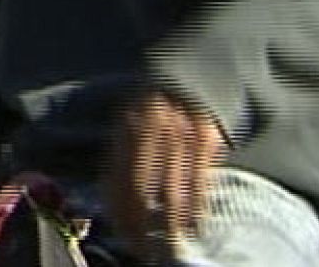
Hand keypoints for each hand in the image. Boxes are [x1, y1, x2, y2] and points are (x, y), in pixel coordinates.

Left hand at [103, 90, 225, 260]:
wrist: (188, 70)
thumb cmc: (154, 106)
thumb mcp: (129, 123)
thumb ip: (121, 157)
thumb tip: (111, 202)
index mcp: (126, 128)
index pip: (117, 181)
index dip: (119, 214)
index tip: (123, 237)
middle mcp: (149, 132)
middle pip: (140, 190)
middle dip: (141, 224)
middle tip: (144, 249)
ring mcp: (179, 134)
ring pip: (171, 191)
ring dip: (169, 225)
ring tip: (168, 246)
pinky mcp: (206, 139)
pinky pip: (200, 183)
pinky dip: (196, 209)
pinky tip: (193, 226)